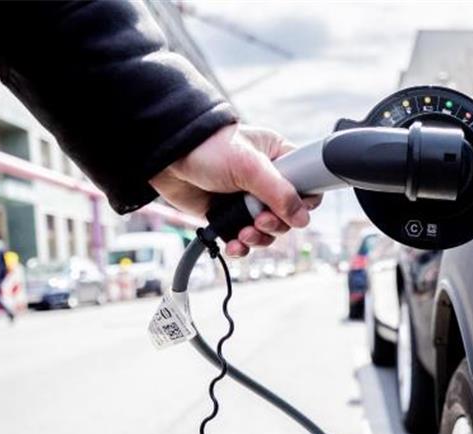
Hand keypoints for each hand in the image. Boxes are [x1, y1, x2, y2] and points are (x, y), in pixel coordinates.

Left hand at [150, 124, 321, 255]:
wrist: (166, 158)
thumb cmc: (208, 148)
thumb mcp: (250, 166)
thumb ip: (280, 193)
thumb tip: (302, 219)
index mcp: (278, 158)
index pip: (306, 185)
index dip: (303, 203)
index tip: (291, 210)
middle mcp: (266, 180)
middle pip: (288, 216)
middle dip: (274, 224)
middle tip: (260, 219)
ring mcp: (247, 199)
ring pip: (267, 231)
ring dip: (258, 238)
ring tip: (244, 233)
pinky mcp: (229, 215)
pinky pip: (244, 239)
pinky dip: (241, 246)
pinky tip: (234, 244)